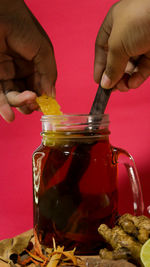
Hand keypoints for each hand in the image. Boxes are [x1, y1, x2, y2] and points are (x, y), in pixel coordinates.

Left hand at [0, 0, 56, 121]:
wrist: (2, 14)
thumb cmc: (24, 28)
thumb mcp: (44, 52)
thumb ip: (49, 74)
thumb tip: (52, 95)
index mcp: (35, 67)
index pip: (40, 89)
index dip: (43, 99)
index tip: (46, 106)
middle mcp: (20, 73)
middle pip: (27, 95)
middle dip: (31, 103)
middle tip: (34, 103)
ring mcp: (6, 74)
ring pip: (13, 97)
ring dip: (19, 104)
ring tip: (26, 103)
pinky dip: (3, 107)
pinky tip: (9, 116)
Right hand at [94, 0, 149, 90]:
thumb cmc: (139, 19)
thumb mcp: (117, 44)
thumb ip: (111, 66)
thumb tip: (105, 84)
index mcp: (113, 25)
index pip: (102, 49)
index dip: (100, 66)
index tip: (99, 82)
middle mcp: (126, 34)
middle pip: (116, 60)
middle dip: (114, 75)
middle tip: (112, 88)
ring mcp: (141, 43)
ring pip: (130, 66)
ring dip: (125, 79)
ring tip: (123, 87)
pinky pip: (143, 68)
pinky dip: (137, 77)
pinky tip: (132, 84)